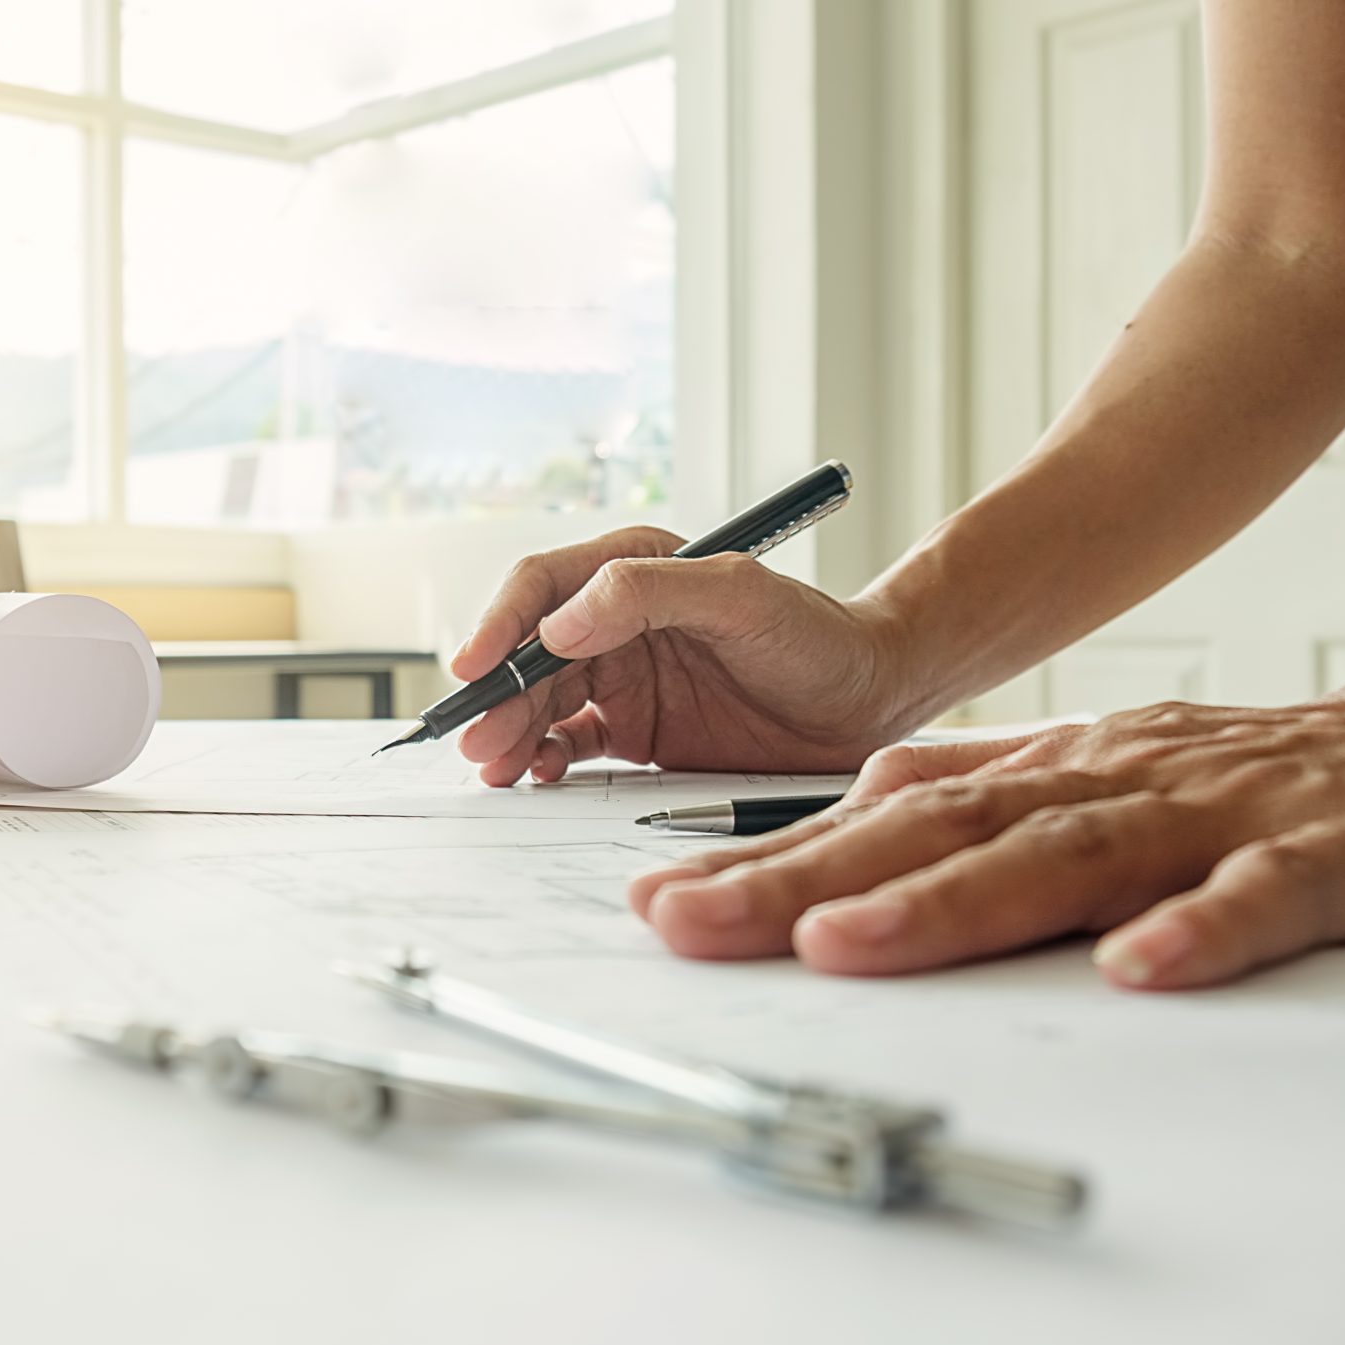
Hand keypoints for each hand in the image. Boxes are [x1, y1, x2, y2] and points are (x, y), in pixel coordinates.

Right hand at [448, 526, 915, 785]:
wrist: (870, 701)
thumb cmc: (819, 638)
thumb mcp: (742, 597)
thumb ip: (649, 592)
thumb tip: (564, 620)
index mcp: (634, 569)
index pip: (543, 588)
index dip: (500, 625)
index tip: (474, 667)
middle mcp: (616, 620)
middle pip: (529, 653)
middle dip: (496, 696)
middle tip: (477, 740)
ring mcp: (622, 676)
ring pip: (540, 701)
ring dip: (510, 731)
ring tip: (496, 768)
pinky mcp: (634, 728)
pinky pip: (569, 742)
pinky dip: (543, 759)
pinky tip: (537, 775)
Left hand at [625, 655, 1344, 988]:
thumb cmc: (1285, 770)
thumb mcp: (1119, 764)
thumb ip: (999, 778)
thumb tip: (867, 790)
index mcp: (1065, 766)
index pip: (892, 813)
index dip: (771, 857)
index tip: (661, 901)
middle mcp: (1121, 779)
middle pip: (942, 830)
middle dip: (802, 880)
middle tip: (685, 924)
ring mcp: (1226, 814)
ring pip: (1070, 856)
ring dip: (948, 901)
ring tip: (837, 945)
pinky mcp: (1338, 856)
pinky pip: (1264, 898)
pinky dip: (1197, 931)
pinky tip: (1130, 970)